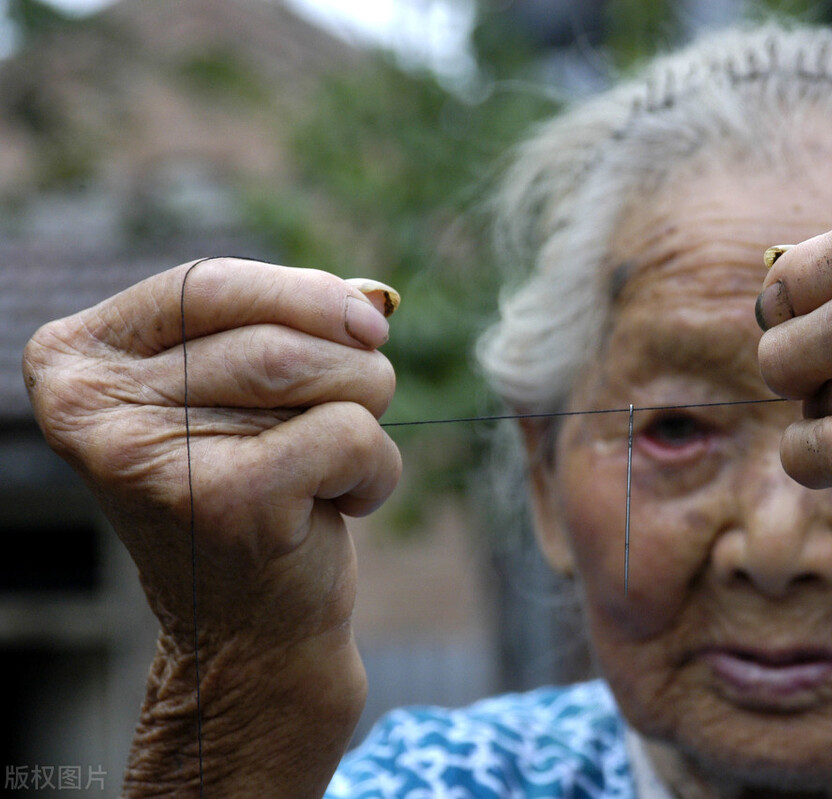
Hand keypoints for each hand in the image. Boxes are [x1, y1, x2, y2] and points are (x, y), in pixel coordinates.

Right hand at [23, 258, 402, 794]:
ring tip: (338, 458)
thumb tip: (369, 299)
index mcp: (77, 362)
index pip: (205, 282)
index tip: (369, 319)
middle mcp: (93, 407)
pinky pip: (348, 433)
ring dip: (365, 405)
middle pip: (270, 333)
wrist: (250, 632)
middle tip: (364, 398)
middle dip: (350, 361)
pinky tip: (338, 507)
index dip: (303, 292)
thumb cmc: (253, 491)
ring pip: (309, 371)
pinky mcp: (223, 502)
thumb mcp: (236, 395)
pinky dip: (375, 468)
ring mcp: (151, 457)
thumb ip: (279, 326)